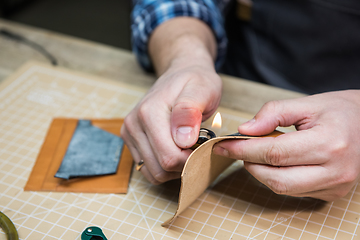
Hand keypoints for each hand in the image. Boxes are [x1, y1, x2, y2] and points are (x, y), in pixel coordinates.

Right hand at [121, 63, 221, 183]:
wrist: (181, 73)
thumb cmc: (195, 82)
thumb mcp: (202, 90)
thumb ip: (190, 112)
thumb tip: (182, 139)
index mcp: (149, 112)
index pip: (169, 157)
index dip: (191, 159)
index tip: (204, 146)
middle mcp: (134, 124)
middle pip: (160, 168)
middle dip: (183, 164)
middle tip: (197, 146)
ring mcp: (129, 133)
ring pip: (153, 172)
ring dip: (174, 168)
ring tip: (187, 148)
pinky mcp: (131, 140)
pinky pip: (147, 169)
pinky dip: (164, 167)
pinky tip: (176, 151)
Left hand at [213, 90, 359, 200]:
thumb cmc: (340, 111)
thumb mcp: (307, 103)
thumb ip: (273, 114)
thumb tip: (244, 130)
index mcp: (330, 142)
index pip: (275, 152)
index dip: (243, 150)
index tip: (223, 145)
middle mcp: (335, 170)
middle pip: (276, 178)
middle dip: (249, 164)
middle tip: (236, 150)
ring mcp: (335, 185)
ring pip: (283, 188)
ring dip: (260, 172)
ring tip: (255, 154)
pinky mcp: (333, 193)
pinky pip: (294, 191)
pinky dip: (277, 178)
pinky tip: (275, 163)